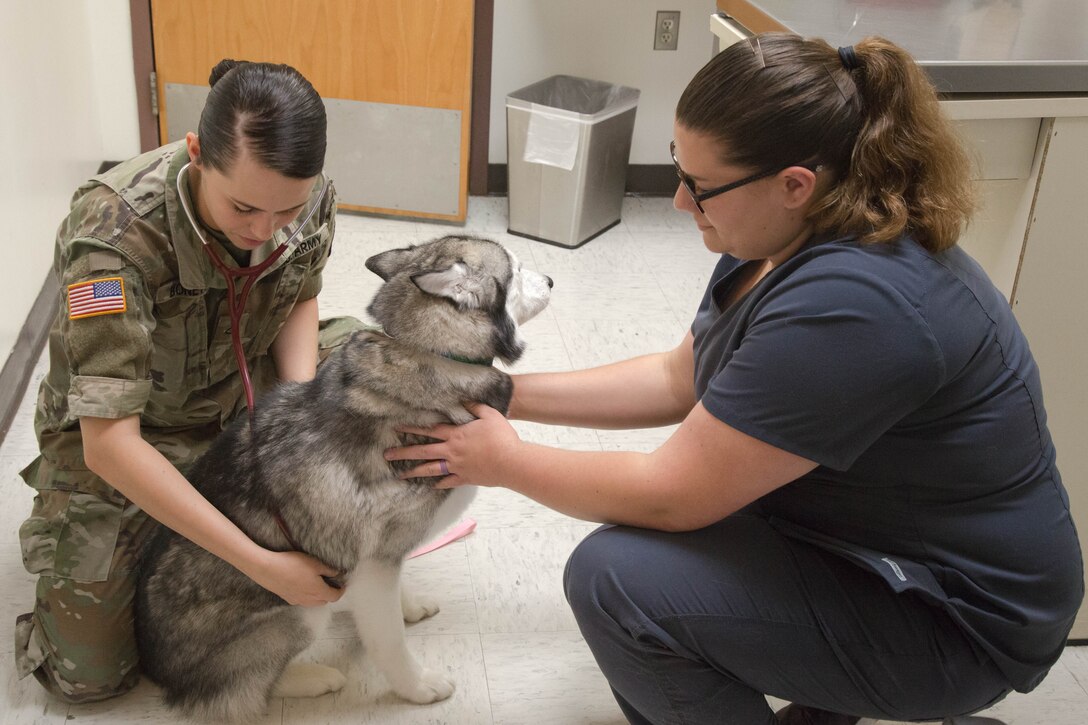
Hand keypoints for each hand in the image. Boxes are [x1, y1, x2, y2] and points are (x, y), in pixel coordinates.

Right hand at [247, 548, 344, 606]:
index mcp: (318, 591)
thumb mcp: (315, 563)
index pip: (335, 596)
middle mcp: (308, 600)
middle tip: (330, 582)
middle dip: (329, 594)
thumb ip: (328, 570)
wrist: (268, 569)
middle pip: (324, 601)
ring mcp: (297, 601)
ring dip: (318, 596)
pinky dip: (306, 596)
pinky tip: (302, 585)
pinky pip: (301, 600)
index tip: (342, 584)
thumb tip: (337, 574)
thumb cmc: (293, 564)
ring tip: (316, 583)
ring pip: (312, 602)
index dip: (340, 591)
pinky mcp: (287, 598)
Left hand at [386, 402, 520, 487]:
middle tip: (387, 455)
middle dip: (404, 452)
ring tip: (401, 474)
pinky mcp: (465, 478)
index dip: (412, 427)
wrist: (511, 462)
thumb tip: (464, 399)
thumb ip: (475, 407)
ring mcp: (457, 466)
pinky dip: (439, 484)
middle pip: (423, 451)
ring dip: (414, 471)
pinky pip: (448, 481)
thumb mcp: (490, 415)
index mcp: (456, 435)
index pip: (429, 430)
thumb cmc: (501, 437)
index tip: (396, 428)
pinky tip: (431, 486)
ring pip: (431, 469)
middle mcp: (452, 451)